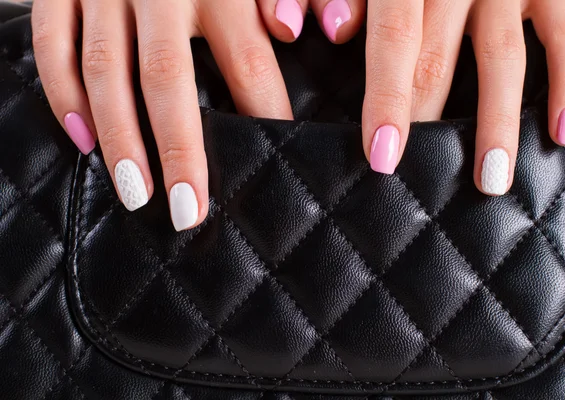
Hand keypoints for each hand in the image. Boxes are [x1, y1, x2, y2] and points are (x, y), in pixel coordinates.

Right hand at [31, 0, 293, 230]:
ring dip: (120, 138)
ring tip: (137, 195)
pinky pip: (55, 44)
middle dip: (180, 151)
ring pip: (106, 72)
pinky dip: (64, 94)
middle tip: (189, 212)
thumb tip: (299, 30)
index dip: (264, 113)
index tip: (275, 161)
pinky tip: (82, 142)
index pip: (249, 61)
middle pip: (168, 80)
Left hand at [300, 0, 564, 194]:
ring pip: (502, 61)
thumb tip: (337, 31)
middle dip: (431, 126)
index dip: (386, 100)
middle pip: (440, 60)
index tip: (382, 155)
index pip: (394, 39)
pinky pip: (564, 37)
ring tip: (491, 180)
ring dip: (497, 125)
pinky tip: (559, 132)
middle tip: (425, 183)